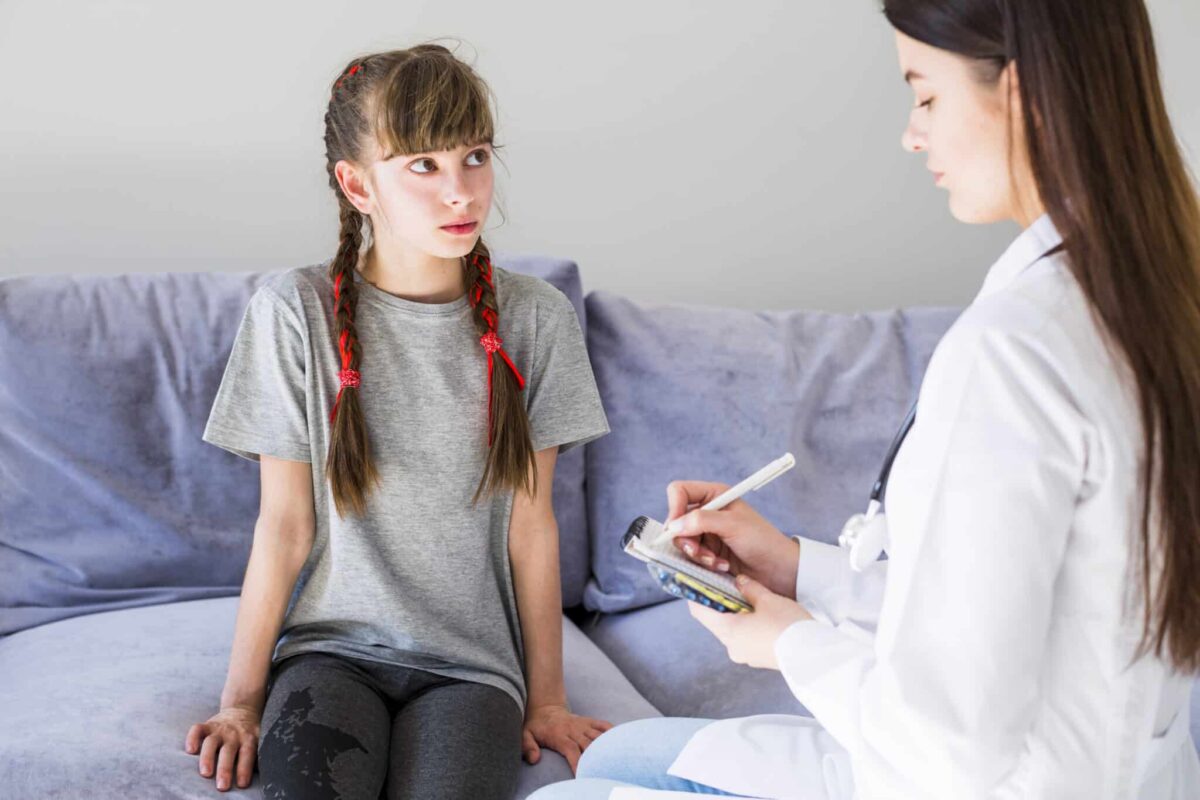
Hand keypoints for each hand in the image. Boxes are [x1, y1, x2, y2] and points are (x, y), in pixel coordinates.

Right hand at [184, 705, 260, 791]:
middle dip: (225, 769)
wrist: (242, 711)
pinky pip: (198, 729)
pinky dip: (192, 738)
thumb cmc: (249, 735)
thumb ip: (257, 754)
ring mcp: (219, 730)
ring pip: (211, 742)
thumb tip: (260, 775)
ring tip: (206, 773)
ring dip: (208, 758)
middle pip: (228, 751)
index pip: (247, 754)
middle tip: (222, 786)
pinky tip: (191, 750)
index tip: (242, 784)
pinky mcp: (207, 725)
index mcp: (249, 739)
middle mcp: (233, 735)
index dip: (245, 769)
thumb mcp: (258, 740)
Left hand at [522, 703, 612, 774]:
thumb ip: (528, 746)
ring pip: (598, 736)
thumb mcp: (525, 734)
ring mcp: (582, 724)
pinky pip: (604, 725)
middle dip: (596, 759)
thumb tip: (534, 760)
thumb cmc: (535, 726)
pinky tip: (620, 743)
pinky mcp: (589, 721)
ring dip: (607, 747)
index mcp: (558, 734)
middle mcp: (573, 729)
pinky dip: (613, 733)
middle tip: (602, 773)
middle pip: (588, 744)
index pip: (571, 749)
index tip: (583, 775)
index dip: (578, 762)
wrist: (545, 707)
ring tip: (616, 761)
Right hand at [665, 480, 799, 597]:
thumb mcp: (732, 525)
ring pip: (682, 541)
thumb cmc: (762, 540)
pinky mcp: (708, 552)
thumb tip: (674, 525)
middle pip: (676, 520)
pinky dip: (703, 563)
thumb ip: (701, 520)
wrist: (778, 570)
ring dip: (696, 554)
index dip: (674, 508)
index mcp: (714, 496)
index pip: (679, 492)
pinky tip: (720, 566)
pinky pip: (691, 557)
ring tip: (715, 561)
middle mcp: (707, 512)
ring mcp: (706, 533)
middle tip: (698, 551)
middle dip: (686, 539)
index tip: (677, 527)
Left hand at [688, 574, 812, 669]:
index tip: (698, 580)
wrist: (813, 655)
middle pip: (715, 620)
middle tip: (727, 583)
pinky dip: (747, 624)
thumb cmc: (788, 626)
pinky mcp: (758, 658)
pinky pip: (745, 638)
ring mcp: (745, 655)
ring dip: (735, 613)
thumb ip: (749, 588)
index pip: (699, 610)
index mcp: (728, 631)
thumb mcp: (768, 599)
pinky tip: (761, 614)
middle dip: (720, 601)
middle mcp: (731, 646)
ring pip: (731, 629)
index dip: (697, 593)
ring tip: (748, 596)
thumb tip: (739, 582)